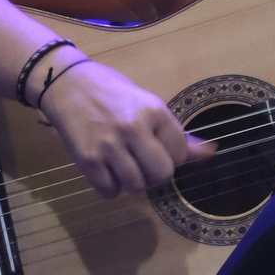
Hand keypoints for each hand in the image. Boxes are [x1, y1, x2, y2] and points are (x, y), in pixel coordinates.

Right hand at [37, 59, 213, 196]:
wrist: (65, 83)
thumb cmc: (111, 91)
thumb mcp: (147, 103)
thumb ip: (174, 132)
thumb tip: (209, 153)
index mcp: (154, 111)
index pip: (180, 152)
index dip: (172, 154)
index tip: (158, 146)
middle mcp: (134, 128)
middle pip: (162, 174)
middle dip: (156, 173)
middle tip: (144, 162)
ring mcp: (109, 145)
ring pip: (136, 186)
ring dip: (133, 182)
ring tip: (124, 165)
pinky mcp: (87, 159)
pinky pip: (109, 191)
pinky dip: (110, 187)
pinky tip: (107, 171)